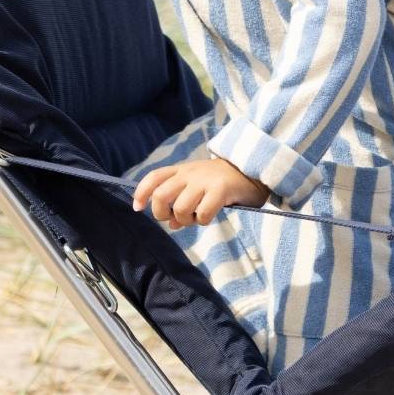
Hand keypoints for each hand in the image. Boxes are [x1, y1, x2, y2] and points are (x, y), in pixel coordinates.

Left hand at [132, 155, 270, 227]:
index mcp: (183, 170)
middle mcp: (190, 173)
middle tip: (173, 219)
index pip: (154, 177)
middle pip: (161, 195)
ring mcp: (205, 181)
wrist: (255, 170)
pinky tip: (210, 216)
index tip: (138, 208)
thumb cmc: (225, 182)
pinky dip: (203, 221)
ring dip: (185, 220)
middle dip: (161, 213)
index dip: (141, 193)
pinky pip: (202, 213)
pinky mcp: (221, 189)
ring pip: (180, 208)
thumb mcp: (199, 187)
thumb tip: (171, 224)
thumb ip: (183, 202)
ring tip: (196, 218)